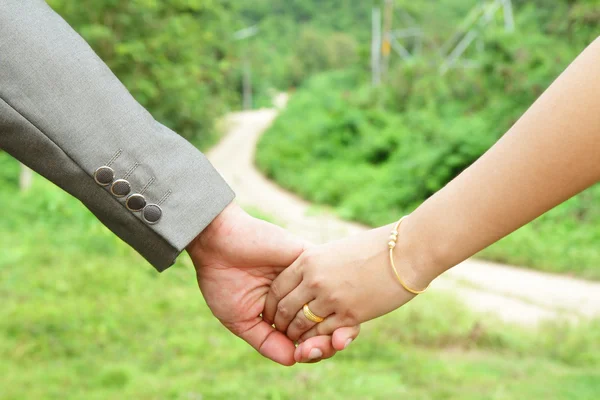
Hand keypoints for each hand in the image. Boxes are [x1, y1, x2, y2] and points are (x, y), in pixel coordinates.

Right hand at [187, 202, 359, 364]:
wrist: (217, 243)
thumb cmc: (222, 282)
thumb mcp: (241, 321)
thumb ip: (267, 341)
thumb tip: (294, 360)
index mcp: (287, 310)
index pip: (310, 335)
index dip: (315, 350)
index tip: (305, 355)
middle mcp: (301, 295)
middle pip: (328, 324)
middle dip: (328, 343)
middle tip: (313, 349)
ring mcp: (308, 277)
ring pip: (335, 305)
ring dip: (332, 325)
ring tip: (318, 336)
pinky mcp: (310, 258)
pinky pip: (332, 279)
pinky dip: (331, 300)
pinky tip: (320, 311)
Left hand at [263, 223, 433, 341]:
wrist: (406, 250)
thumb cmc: (374, 247)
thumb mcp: (336, 251)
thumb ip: (318, 265)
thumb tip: (306, 278)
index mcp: (308, 260)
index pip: (277, 289)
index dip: (273, 305)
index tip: (275, 314)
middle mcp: (314, 279)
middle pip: (285, 310)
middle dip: (282, 325)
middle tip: (285, 332)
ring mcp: (331, 297)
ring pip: (302, 325)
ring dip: (299, 336)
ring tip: (301, 340)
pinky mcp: (351, 314)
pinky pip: (325, 334)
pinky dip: (320, 340)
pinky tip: (323, 340)